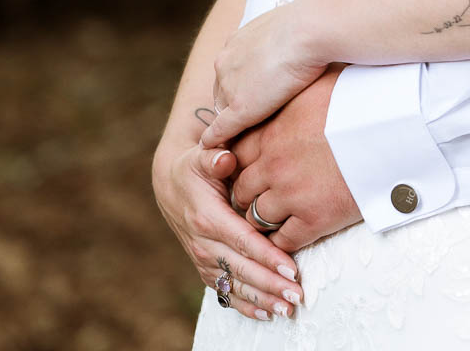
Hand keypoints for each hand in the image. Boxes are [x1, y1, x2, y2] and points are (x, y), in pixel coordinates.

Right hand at [151, 135, 302, 321]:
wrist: (171, 184)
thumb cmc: (196, 167)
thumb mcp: (202, 155)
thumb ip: (215, 157)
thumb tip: (225, 159)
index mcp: (206, 217)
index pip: (242, 241)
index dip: (267, 257)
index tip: (291, 270)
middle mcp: (203, 243)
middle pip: (241, 269)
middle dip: (270, 285)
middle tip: (297, 295)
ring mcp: (202, 259)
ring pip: (234, 286)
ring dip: (261, 299)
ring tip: (287, 309)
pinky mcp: (205, 268)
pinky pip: (224, 292)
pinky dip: (244, 305)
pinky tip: (266, 314)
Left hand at [200, 1, 328, 147]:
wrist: (308, 30)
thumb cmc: (309, 24)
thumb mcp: (290, 23)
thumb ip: (284, 34)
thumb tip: (302, 34)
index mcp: (236, 42)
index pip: (232, 70)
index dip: (242, 84)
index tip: (255, 91)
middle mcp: (225, 62)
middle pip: (223, 91)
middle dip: (235, 101)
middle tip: (254, 114)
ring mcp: (229, 86)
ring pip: (224, 110)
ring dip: (232, 119)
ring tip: (246, 133)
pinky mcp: (239, 109)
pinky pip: (220, 129)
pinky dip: (215, 138)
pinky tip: (215, 146)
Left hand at [229, 67, 362, 253]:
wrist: (397, 128)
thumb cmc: (364, 99)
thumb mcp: (320, 84)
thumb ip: (295, 92)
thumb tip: (292, 80)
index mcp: (272, 130)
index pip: (236, 153)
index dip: (241, 163)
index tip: (251, 167)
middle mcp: (274, 164)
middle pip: (241, 189)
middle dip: (249, 194)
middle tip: (262, 196)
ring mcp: (291, 194)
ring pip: (256, 217)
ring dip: (264, 219)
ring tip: (277, 218)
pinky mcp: (313, 219)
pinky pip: (283, 240)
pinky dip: (282, 242)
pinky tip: (291, 236)